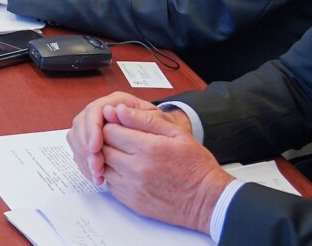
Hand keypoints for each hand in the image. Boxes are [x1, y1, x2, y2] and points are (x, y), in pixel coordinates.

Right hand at [67, 92, 166, 185]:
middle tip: (95, 165)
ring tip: (97, 173)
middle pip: (81, 124)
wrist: (172, 146)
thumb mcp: (160, 124)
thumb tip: (114, 110)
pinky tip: (97, 175)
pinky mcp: (96, 142)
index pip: (94, 110)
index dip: (92, 129)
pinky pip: (81, 151)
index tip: (96, 147)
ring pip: (77, 137)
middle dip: (85, 146)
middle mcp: (105, 112)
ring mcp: (98, 127)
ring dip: (83, 156)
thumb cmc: (169, 134)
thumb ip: (138, 117)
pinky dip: (85, 163)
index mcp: (118, 102)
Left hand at [99, 103, 232, 232]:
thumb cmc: (196, 165)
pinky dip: (112, 174)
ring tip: (122, 153)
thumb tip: (117, 109)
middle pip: (102, 148)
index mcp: (148, 148)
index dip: (111, 124)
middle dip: (106, 139)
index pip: (109, 130)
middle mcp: (136, 169)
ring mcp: (132, 188)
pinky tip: (125, 170)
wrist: (209, 201)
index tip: (118, 124)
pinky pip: (109, 184)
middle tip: (119, 138)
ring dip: (107, 158)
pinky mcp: (131, 202)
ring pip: (102, 166)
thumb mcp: (176, 133)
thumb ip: (144, 120)